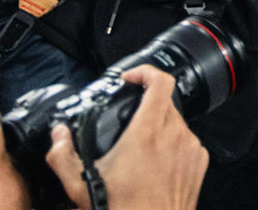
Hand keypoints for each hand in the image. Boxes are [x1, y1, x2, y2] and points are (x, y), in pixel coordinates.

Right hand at [47, 67, 207, 209]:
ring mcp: (190, 148)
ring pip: (177, 121)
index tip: (131, 78)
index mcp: (148, 132)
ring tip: (140, 148)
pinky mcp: (199, 162)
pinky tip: (156, 164)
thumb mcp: (82, 185)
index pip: (159, 82)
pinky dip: (173, 144)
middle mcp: (174, 135)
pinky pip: (187, 141)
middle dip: (145, 104)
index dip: (144, 72)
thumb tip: (58, 137)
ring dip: (159, 126)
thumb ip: (63, 156)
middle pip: (165, 101)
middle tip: (128, 120)